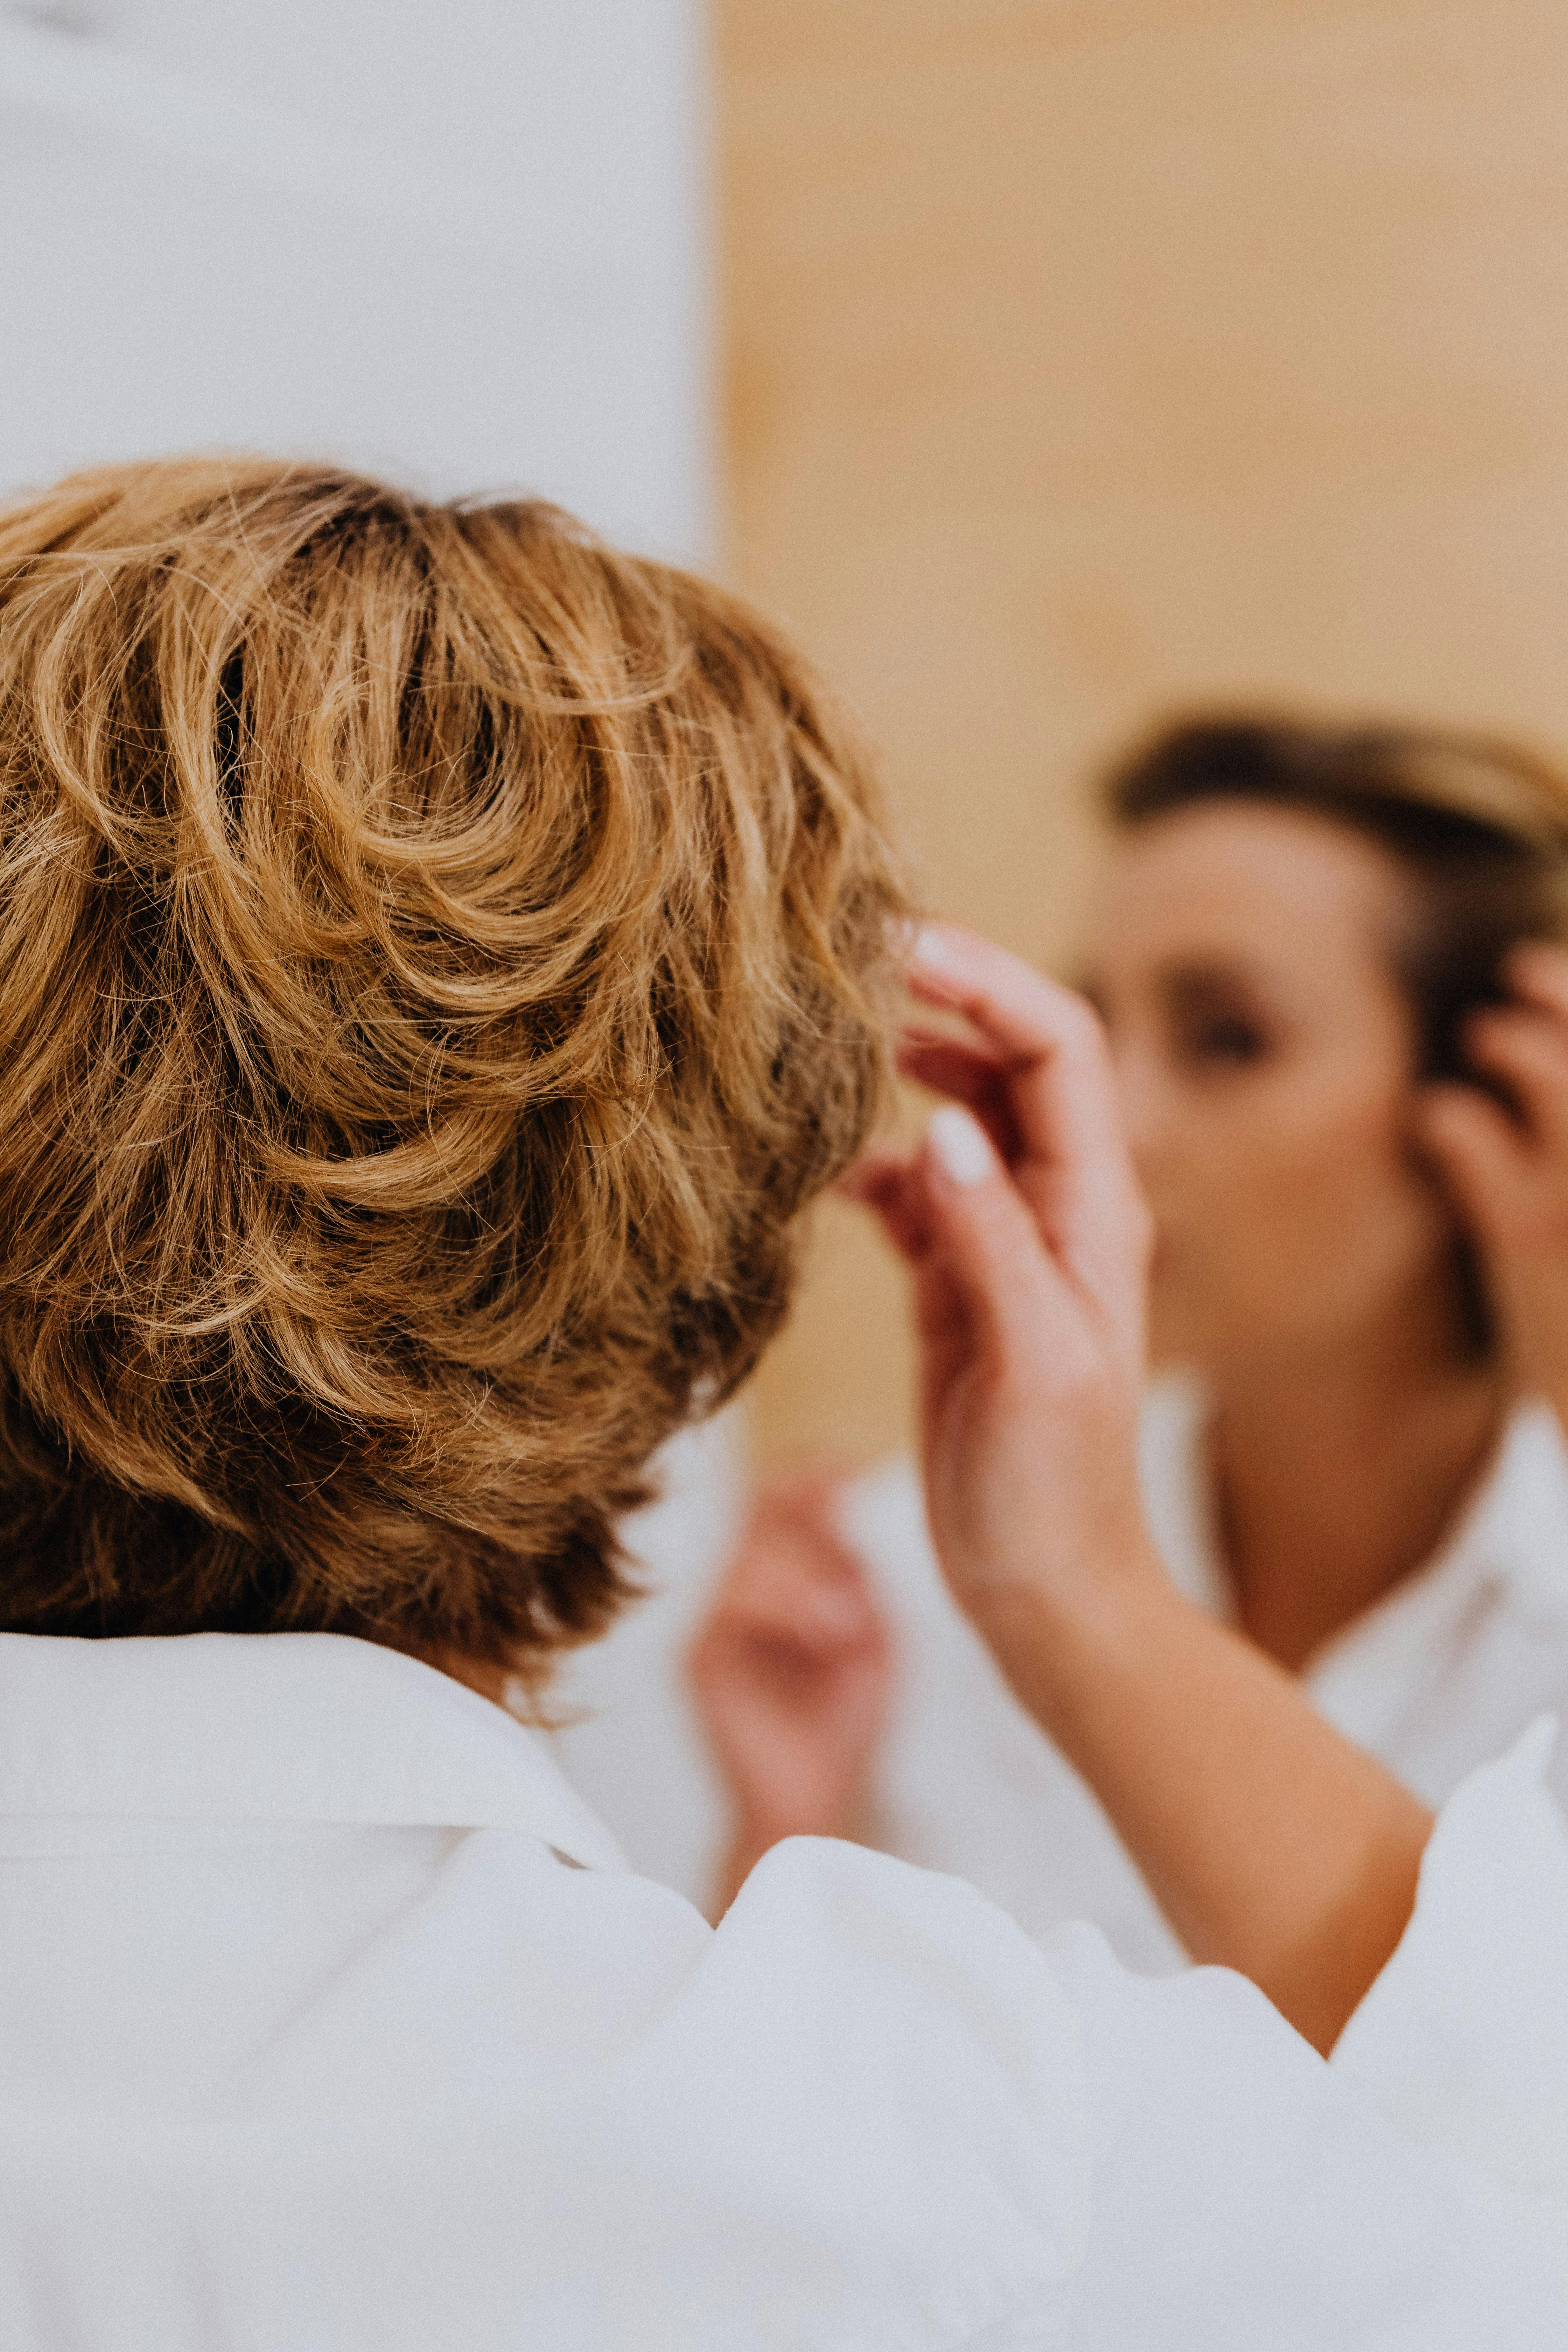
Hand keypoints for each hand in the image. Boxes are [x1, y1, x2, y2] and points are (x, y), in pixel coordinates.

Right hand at [686, 1475, 892, 1911]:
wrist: (818, 1800)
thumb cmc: (844, 1718)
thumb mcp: (873, 1633)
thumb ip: (858, 1572)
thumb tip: (848, 1505)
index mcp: (775, 1575)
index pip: (774, 1499)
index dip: (807, 1473)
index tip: (849, 1465)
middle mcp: (735, 1588)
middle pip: (753, 1513)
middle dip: (807, 1522)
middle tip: (855, 1564)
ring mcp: (710, 1622)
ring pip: (741, 1557)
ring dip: (803, 1575)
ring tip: (848, 1619)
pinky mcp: (699, 1660)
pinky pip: (727, 1607)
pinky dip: (784, 1609)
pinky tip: (827, 1634)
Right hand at [845, 923, 1158, 1651]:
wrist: (1044, 1587)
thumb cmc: (1055, 1489)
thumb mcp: (1032, 1363)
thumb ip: (992, 1243)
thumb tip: (943, 1129)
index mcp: (1094, 1213)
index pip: (1061, 1052)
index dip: (993, 983)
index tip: (909, 943)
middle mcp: (1059, 1211)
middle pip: (1016, 1061)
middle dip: (952, 997)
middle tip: (860, 956)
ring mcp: (1008, 1244)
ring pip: (966, 1115)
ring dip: (915, 1065)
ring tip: (839, 1033)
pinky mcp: (961, 1285)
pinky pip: (921, 1191)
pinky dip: (879, 1164)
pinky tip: (830, 1169)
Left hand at [1420, 944, 1567, 1430]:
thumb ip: (1565, 1173)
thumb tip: (1540, 1095)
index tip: (1557, 980)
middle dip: (1566, 996)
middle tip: (1519, 972)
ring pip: (1557, 1080)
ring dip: (1512, 1044)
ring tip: (1481, 1038)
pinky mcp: (1531, 1236)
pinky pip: (1479, 1146)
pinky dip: (1452, 1121)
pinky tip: (1439, 1122)